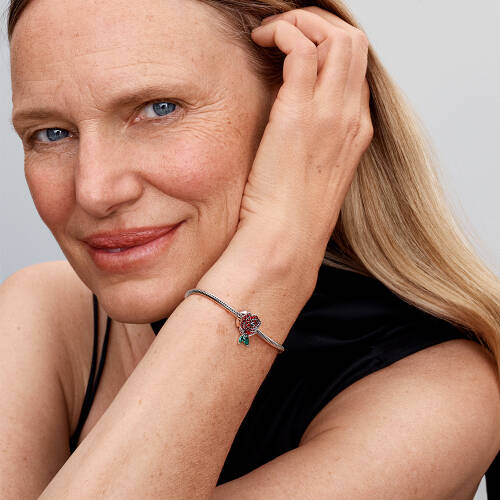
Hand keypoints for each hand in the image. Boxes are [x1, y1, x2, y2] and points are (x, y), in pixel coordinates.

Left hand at [237, 6, 372, 266]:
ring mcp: (329, 113)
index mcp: (356, 130)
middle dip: (319, 23)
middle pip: (353, 42)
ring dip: (300, 21)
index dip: (329, 47)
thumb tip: (292, 118)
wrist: (287, 240)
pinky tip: (260, 42)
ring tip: (269, 33)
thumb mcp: (313, 173)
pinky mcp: (298, 113)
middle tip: (286, 30)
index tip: (300, 47)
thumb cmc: (292, 213)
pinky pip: (299, 47)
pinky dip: (281, 32)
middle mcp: (350, 116)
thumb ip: (313, 140)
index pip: (356, 67)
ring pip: (333, 35)